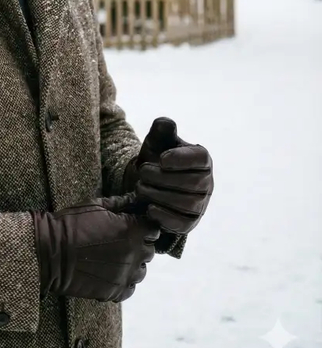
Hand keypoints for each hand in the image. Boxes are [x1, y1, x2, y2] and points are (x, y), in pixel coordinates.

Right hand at [32, 194, 159, 302]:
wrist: (51, 252)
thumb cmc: (72, 223)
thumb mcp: (96, 206)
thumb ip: (120, 203)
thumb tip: (135, 198)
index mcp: (132, 231)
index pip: (153, 229)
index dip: (144, 225)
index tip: (133, 224)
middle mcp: (134, 254)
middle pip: (149, 251)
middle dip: (139, 244)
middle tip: (121, 240)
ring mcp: (125, 275)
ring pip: (141, 271)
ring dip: (132, 264)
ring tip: (114, 257)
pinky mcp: (115, 292)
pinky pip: (130, 288)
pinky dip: (123, 281)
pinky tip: (110, 272)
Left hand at [128, 117, 213, 235]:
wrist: (147, 182)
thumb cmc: (156, 157)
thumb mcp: (157, 140)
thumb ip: (161, 129)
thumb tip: (166, 123)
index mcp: (202, 159)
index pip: (200, 159)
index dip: (182, 159)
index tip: (162, 159)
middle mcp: (206, 182)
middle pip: (193, 183)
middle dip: (164, 178)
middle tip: (143, 172)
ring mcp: (200, 205)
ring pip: (187, 204)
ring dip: (160, 195)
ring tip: (140, 187)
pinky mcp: (189, 223)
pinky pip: (182, 224)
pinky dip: (165, 217)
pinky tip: (149, 208)